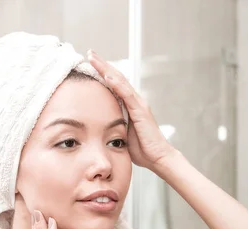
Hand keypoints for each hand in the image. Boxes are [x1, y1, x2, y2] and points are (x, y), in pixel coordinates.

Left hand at [87, 49, 177, 171]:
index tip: (90, 63)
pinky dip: (116, 84)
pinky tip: (107, 75)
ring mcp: (139, 104)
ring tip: (93, 58)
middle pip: (117, 77)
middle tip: (89, 52)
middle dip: (103, 64)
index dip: (103, 72)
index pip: (115, 84)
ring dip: (106, 69)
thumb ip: (115, 124)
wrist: (158, 157)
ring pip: (120, 81)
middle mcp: (136, 100)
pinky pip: (127, 95)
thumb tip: (100, 124)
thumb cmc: (142, 149)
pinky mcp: (140, 111)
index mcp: (131, 105)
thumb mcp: (123, 133)